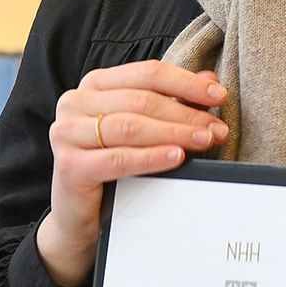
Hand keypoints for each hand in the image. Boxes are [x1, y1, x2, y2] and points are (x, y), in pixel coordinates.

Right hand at [34, 61, 226, 286]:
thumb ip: (173, 101)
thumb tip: (210, 81)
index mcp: (95, 85)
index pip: (147, 73)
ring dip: (173, 133)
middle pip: (141, 100)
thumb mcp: (145, 127)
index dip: (186, 83)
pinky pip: (118, 159)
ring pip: (130, 126)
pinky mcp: (69, 165)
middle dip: (185, 114)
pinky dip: (151, 157)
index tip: (218, 96)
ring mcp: (67, 132)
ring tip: (203, 141)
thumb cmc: (111, 163)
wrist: (80, 213)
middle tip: (216, 128)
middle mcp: (75, 102)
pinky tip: (176, 157)